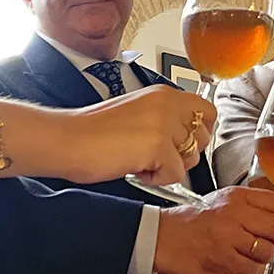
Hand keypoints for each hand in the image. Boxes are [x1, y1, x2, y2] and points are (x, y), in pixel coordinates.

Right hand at [69, 85, 213, 185]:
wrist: (67, 139)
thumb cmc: (92, 132)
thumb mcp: (136, 113)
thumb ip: (163, 119)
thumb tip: (183, 139)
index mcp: (163, 94)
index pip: (206, 111)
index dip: (197, 132)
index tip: (178, 144)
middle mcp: (167, 104)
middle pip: (203, 137)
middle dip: (185, 154)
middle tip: (157, 157)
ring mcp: (164, 123)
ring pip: (191, 157)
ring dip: (169, 167)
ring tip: (142, 161)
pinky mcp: (158, 145)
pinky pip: (176, 174)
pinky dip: (157, 180)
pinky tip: (135, 169)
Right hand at [153, 185, 273, 273]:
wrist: (161, 237)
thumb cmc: (189, 223)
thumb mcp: (221, 204)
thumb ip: (250, 212)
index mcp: (237, 196)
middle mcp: (235, 213)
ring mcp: (229, 236)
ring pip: (267, 252)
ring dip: (266, 261)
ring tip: (254, 260)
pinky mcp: (223, 259)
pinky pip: (253, 270)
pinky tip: (242, 269)